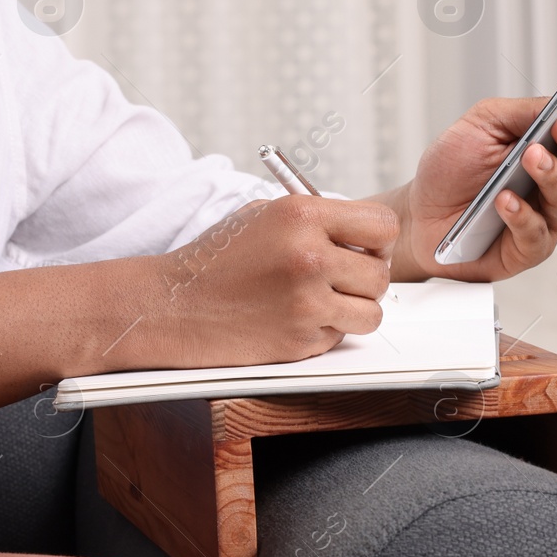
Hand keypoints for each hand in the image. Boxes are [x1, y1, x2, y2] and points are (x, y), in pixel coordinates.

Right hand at [136, 195, 397, 366]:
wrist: (174, 305)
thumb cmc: (215, 259)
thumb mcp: (263, 215)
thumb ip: (316, 219)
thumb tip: (360, 233)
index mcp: (302, 216)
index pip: (383, 225)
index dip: (378, 239)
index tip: (365, 247)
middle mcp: (309, 257)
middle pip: (380, 272)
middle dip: (365, 276)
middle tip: (340, 277)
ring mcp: (306, 303)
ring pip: (371, 312)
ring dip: (354, 309)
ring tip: (324, 300)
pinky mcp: (300, 341)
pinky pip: (340, 337)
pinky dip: (326, 330)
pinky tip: (294, 318)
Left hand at [386, 93, 556, 281]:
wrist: (420, 212)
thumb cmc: (452, 170)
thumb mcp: (480, 125)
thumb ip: (519, 112)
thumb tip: (554, 103)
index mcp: (551, 147)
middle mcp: (555, 182)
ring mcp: (545, 216)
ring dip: (550, 175)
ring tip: (530, 158)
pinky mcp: (528, 248)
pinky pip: (535, 233)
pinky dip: (521, 215)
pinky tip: (504, 201)